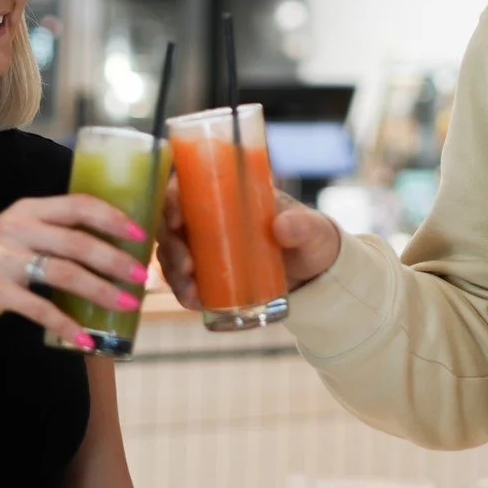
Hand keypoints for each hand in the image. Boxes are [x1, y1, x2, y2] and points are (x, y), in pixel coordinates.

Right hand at [0, 194, 149, 342]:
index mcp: (28, 209)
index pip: (78, 205)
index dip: (112, 217)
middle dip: (115, 259)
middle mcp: (17, 229)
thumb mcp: (17, 230)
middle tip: (142, 276)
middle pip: (77, 242)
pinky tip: (85, 338)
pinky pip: (40, 309)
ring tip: (126, 304)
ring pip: (65, 274)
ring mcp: (4, 259)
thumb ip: (53, 229)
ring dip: (100, 291)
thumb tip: (109, 239)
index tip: (141, 233)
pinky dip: (65, 325)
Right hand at [157, 177, 341, 310]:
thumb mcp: (312, 229)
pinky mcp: (211, 274)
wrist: (317, 272)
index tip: (175, 219)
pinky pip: (185, 281)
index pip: (188, 186)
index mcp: (229, 194)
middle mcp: (211, 218)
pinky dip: (184, 291)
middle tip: (187, 265)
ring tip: (190, 290)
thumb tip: (280, 228)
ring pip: (172, 254)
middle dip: (171, 245)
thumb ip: (302, 225)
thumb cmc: (312, 238)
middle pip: (172, 224)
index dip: (171, 199)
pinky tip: (193, 301)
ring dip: (173, 271)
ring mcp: (207, 247)